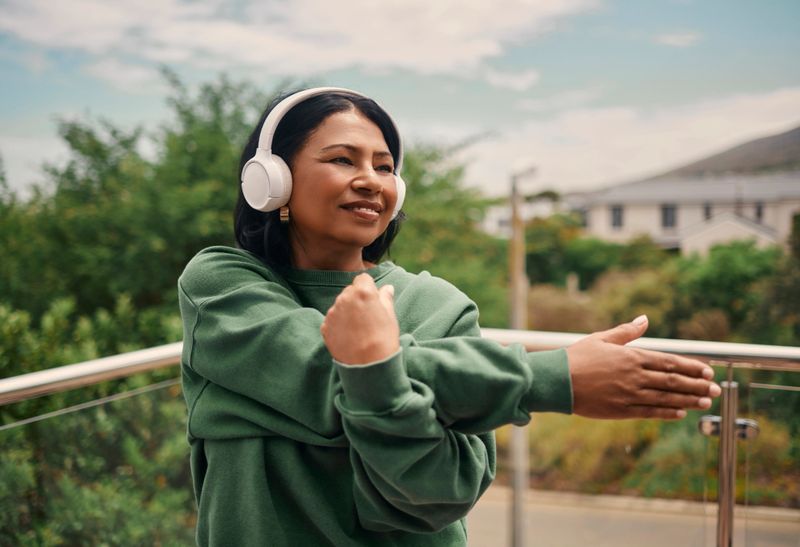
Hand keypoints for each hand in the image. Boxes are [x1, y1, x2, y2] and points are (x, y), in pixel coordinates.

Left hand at [320, 273, 399, 364]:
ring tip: (358, 329)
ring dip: (347, 311)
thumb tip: (386, 288)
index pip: (362, 278)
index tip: (373, 299)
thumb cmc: (384, 340)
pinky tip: (349, 336)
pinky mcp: (325, 326)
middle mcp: (344, 298)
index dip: (368, 288)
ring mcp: (333, 313)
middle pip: (350, 291)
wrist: (368, 366)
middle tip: (367, 316)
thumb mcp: (390, 316)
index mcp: (362, 292)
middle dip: (357, 299)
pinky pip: (333, 319)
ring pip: (340, 305)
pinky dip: (339, 324)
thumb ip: (385, 298)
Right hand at [566, 315, 720, 419]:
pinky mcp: (620, 410)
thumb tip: (644, 318)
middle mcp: (634, 376)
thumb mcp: (602, 339)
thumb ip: (626, 331)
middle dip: (697, 385)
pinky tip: (681, 413)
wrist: (556, 380)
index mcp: (631, 356)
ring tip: (706, 402)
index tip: (708, 371)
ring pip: (666, 398)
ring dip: (688, 400)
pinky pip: (649, 412)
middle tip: (716, 389)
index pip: (669, 361)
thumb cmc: (576, 357)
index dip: (691, 367)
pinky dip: (667, 412)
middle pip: (673, 381)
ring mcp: (629, 394)